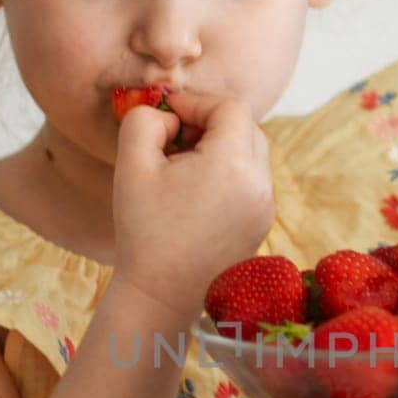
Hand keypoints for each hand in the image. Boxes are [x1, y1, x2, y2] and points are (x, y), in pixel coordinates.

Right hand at [112, 89, 275, 318]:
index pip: (229, 107)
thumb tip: (170, 116)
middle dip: (210, 124)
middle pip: (245, 127)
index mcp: (234, 163)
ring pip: (251, 153)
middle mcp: (260, 183)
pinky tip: (195, 196)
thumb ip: (144, 120)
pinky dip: (228, 175)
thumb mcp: (132, 163)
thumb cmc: (144, 229)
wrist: (161, 294)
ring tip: (182, 171)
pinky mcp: (261, 224)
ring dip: (220, 148)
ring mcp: (265, 206)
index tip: (168, 117)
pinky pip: (251, 181)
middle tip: (174, 142)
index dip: (196, 103)